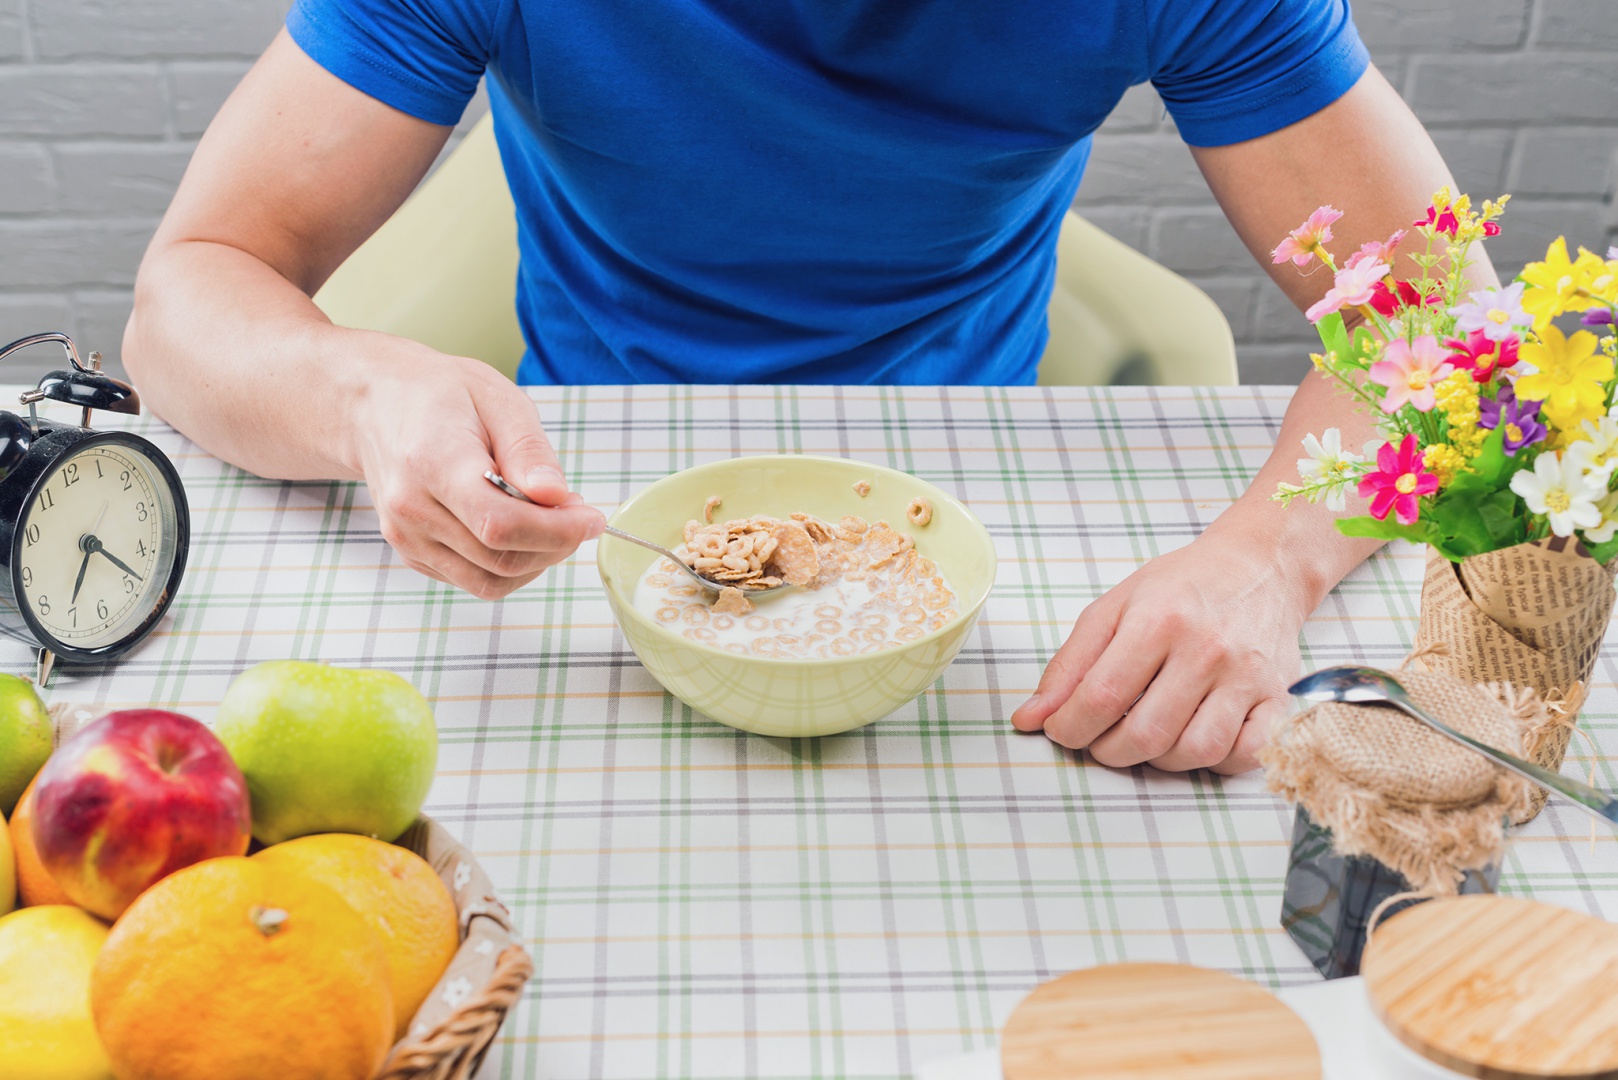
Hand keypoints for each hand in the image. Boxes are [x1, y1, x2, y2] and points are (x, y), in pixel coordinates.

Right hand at [350, 345, 604, 599]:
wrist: (373, 406)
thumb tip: (557, 497)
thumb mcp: (496, 398)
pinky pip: (474, 579)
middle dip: (555, 544)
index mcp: (431, 463)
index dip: (556, 531)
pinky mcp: (412, 553)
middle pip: (500, 558)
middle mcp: (411, 510)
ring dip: (536, 560)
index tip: (592, 519)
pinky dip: (509, 564)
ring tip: (550, 519)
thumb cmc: (438, 395)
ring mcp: (406, 537)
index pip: (499, 524)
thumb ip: (529, 452)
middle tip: (577, 513)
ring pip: (490, 580)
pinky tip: (519, 527)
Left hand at [1009, 529, 1312, 773]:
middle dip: (1108, 750)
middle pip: (1145, 734)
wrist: (1259, 566)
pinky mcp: (1278, 696)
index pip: (1101, 697)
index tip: (1061, 730)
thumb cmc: (1182, 586)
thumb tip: (1029, 718)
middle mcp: (1206, 649)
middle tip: (1100, 739)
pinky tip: (1195, 737)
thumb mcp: (1114, 608)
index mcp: (1158, 620)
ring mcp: (1247, 676)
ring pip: (1194, 752)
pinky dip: (1216, 760)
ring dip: (1158, 759)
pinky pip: (1245, 754)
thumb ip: (1069, 664)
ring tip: (1146, 734)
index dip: (1069, 727)